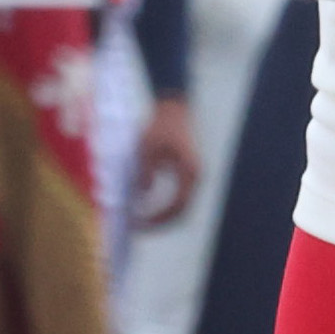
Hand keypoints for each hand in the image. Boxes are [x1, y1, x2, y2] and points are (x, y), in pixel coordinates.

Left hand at [130, 98, 202, 228]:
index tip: (140, 223)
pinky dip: (164, 204)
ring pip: (181, 204)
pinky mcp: (186, 171)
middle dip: (162, 222)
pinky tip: (146, 205)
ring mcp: (192, 174)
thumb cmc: (160, 124)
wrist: (173, 105)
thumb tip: (142, 196)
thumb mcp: (146, 148)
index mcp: (189, 172)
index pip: (178, 206)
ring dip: (163, 214)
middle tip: (140, 228)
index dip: (159, 218)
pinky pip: (178, 195)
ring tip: (142, 220)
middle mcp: (194, 176)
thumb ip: (144, 172)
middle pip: (182, 210)